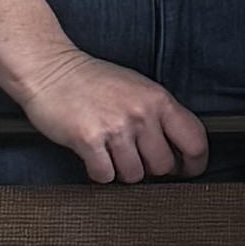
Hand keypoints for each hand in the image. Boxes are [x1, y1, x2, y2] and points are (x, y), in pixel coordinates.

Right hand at [22, 48, 208, 184]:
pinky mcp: (88, 141)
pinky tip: (94, 155)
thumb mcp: (138, 88)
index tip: (187, 170)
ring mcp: (114, 128)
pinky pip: (105, 176)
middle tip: (135, 156)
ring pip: (134, 175)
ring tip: (111, 152)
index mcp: (158, 99)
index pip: (195, 140)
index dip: (195, 163)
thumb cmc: (92, 80)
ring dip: (122, 170)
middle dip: (150, 167)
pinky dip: (99, 172)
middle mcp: (140, 114)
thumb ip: (160, 115)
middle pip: (163, 166)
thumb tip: (179, 148)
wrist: (48, 70)